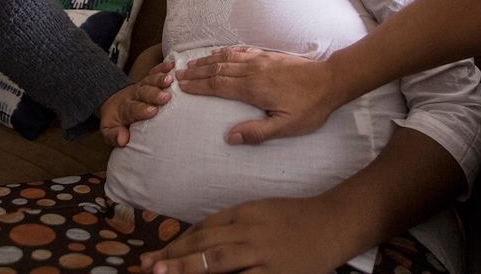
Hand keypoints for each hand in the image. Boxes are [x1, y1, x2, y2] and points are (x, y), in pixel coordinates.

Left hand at [98, 60, 174, 146]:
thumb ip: (113, 135)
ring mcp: (140, 86)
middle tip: (165, 97)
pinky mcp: (146, 80)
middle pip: (143, 93)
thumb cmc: (115, 121)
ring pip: (149, 81)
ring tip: (170, 79)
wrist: (111, 102)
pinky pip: (153, 72)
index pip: (133, 109)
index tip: (152, 111)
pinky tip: (171, 65)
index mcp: (124, 109)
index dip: (142, 110)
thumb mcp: (108, 131)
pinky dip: (162, 67)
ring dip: (160, 79)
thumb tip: (122, 139)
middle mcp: (133, 95)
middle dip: (154, 94)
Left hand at [139, 196, 352, 273]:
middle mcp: (249, 231)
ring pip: (217, 263)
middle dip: (172, 258)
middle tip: (146, 268)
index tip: (155, 256)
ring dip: (187, 269)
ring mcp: (262, 254)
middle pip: (204, 246)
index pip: (203, 230)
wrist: (333, 223)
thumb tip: (200, 241)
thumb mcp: (261, 212)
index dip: (176, 244)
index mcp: (244, 213)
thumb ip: (233, 225)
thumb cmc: (296, 219)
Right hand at [176, 48, 338, 144]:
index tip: (180, 86)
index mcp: (253, 89)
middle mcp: (253, 71)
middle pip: (217, 70)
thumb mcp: (286, 127)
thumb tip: (229, 137)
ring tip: (191, 62)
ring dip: (207, 61)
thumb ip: (257, 133)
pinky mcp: (269, 56)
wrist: (331, 80)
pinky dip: (226, 52)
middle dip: (196, 72)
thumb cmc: (310, 107)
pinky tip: (220, 53)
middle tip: (177, 74)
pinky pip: (241, 51)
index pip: (218, 86)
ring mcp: (261, 61)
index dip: (198, 86)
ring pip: (227, 58)